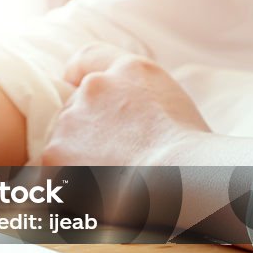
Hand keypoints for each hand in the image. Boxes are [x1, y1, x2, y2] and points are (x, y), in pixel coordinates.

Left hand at [42, 43, 211, 165]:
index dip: (77, 74)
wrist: (180, 179)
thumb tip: (129, 117)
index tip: (73, 87)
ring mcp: (71, 118)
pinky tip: (96, 194)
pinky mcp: (55, 152)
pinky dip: (70, 182)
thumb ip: (142, 99)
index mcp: (131, 70)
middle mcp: (95, 86)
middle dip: (88, 130)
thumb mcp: (179, 107)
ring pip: (64, 138)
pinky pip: (55, 169)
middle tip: (115, 160)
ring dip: (79, 157)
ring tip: (113, 181)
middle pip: (76, 106)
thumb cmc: (196, 154)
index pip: (89, 58)